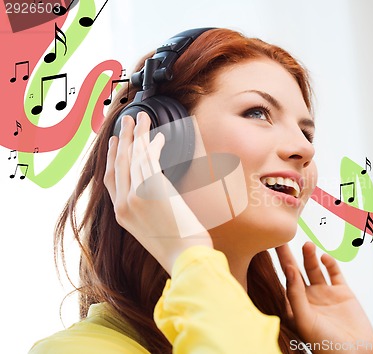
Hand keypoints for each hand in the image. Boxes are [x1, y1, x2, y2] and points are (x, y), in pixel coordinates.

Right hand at [104, 112, 211, 272]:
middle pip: (119, 163)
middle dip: (124, 139)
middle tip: (128, 121)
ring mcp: (136, 196)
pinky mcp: (152, 189)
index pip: (110, 179)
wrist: (187, 257)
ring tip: (142, 119)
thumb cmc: (177, 246)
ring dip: (138, 135)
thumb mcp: (152, 229)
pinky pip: (149, 159)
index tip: (117, 142)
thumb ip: (146, 210)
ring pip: (134, 157)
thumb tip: (153, 191)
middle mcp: (124, 203)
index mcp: (121, 214)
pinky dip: (153, 145)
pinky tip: (157, 136)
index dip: (113, 157)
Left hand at [276, 242, 372, 353]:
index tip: (267, 247)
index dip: (275, 265)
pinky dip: (330, 263)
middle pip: (295, 271)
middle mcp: (308, 298)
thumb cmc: (326, 345)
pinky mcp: (343, 293)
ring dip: (310, 256)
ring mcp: (325, 294)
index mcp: (294, 307)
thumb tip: (289, 269)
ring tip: (307, 244)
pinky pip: (334, 273)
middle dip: (288, 255)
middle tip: (280, 237)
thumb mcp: (305, 320)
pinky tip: (324, 257)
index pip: (281, 281)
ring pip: (314, 269)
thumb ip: (295, 295)